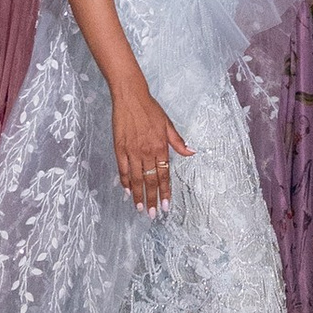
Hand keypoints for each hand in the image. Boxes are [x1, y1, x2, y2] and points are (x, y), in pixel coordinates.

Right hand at [111, 80, 194, 214]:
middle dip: (152, 199)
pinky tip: (127, 191)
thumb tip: (192, 152)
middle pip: (150, 180)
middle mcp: (147, 152)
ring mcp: (132, 151)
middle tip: (152, 214)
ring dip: (138, 195)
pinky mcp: (119, 149)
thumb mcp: (168, 124)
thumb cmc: (151, 109)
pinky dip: (125, 182)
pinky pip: (123, 170)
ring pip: (136, 179)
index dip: (165, 192)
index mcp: (161, 146)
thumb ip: (178, 142)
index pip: (164, 175)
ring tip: (139, 209)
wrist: (130, 97)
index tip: (166, 206)